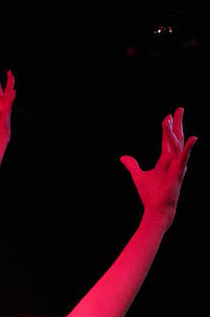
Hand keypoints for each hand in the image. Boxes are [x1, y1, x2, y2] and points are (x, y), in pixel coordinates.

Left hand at [0, 70, 14, 140]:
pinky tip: (13, 92)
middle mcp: (5, 104)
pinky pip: (9, 103)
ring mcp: (7, 107)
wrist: (0, 133)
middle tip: (9, 71)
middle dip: (8, 81)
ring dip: (11, 85)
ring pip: (9, 94)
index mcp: (1, 104)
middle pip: (7, 90)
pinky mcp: (7, 112)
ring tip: (12, 77)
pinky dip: (11, 97)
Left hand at [121, 107, 196, 227]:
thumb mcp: (138, 175)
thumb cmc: (150, 194)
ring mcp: (176, 166)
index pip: (167, 140)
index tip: (168, 116)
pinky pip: (184, 158)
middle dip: (177, 123)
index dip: (168, 128)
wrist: (156, 209)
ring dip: (172, 132)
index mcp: (165, 160)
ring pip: (176, 145)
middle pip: (175, 138)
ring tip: (169, 119)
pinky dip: (188, 148)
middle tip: (180, 108)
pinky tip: (193, 137)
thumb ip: (132, 165)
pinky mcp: (178, 173)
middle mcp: (173, 161)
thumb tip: (123, 157)